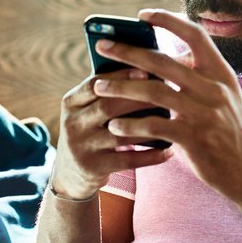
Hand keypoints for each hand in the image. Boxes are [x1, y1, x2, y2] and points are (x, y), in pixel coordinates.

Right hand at [50, 69, 174, 199]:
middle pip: (108, 106)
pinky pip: (127, 160)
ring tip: (172, 119)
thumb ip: (106, 92)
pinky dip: (150, 156)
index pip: (94, 84)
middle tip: (166, 93)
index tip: (146, 71)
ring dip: (149, 126)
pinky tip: (169, 151)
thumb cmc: (90, 131)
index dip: (120, 77)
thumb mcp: (86, 110)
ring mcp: (81, 147)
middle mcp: (72, 123)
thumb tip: (145, 68)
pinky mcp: (93, 168)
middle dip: (138, 98)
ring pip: (120, 134)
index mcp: (71, 103)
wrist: (70, 174)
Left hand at [91, 9, 241, 201]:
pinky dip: (131, 125)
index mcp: (221, 72)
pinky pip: (154, 125)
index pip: (195, 34)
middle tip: (102, 45)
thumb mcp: (224, 96)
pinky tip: (115, 127)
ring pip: (153, 91)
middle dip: (127, 51)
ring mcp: (204, 113)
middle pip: (163, 61)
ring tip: (98, 87)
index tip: (142, 15)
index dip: (168, 20)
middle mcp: (214, 88)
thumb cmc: (229, 131)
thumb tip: (158, 58)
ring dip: (120, 88)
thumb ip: (198, 77)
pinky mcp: (194, 138)